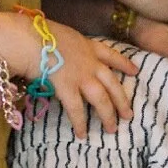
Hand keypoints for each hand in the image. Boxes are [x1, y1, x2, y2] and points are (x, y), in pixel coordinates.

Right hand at [36, 20, 137, 138]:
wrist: (32, 39)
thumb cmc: (40, 33)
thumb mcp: (63, 35)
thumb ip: (69, 47)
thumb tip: (63, 55)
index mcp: (88, 46)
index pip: (111, 55)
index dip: (124, 64)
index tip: (135, 71)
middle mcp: (90, 62)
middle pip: (112, 83)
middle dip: (122, 100)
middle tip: (129, 114)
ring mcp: (81, 76)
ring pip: (101, 99)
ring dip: (108, 115)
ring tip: (112, 129)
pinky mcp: (68, 88)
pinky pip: (77, 109)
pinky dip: (80, 123)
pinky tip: (82, 134)